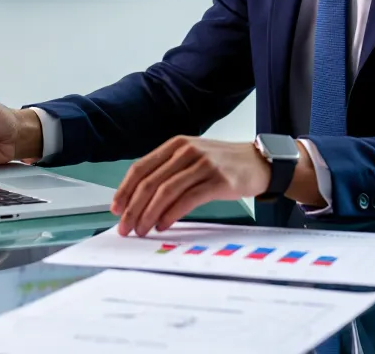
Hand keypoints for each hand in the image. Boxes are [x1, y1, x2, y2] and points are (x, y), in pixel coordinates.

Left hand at [111, 137, 269, 236]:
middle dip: (133, 208)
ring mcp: (204, 164)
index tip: (115, 209)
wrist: (259, 163)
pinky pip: (188, 199)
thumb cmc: (222, 164)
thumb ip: (168, 171)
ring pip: (166, 191)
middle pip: (150, 181)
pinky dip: (171, 214)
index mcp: (176, 145)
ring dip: (149, 214)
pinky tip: (163, 224)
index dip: (124, 190)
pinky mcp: (219, 180)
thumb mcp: (192, 158)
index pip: (141, 167)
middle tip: (125, 227)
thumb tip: (139, 200)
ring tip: (142, 230)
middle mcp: (187, 151)